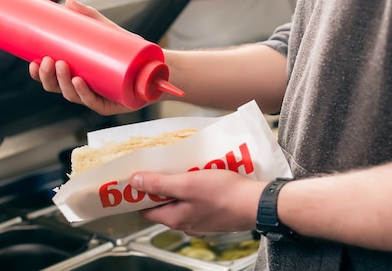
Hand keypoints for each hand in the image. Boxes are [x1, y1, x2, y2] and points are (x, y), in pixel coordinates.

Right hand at [28, 0, 135, 115]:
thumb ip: (89, 17)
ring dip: (63, 83)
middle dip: (49, 77)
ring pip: (72, 95)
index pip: (52, 80)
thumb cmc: (128, 52)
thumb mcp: (107, 32)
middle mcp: (84, 89)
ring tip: (63, 66)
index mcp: (77, 76)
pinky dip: (84, 92)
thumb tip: (69, 0)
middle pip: (58, 89)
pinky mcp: (111, 105)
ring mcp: (97, 98)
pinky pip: (94, 102)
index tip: (32, 62)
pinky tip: (78, 81)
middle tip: (48, 61)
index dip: (39, 75)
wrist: (154, 66)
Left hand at [129, 169, 266, 235]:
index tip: (138, 178)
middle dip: (163, 185)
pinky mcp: (215, 214)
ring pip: (183, 201)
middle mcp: (187, 224)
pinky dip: (197, 188)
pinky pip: (199, 201)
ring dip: (182, 185)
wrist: (256, 203)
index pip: (146, 210)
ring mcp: (202, 221)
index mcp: (176, 219)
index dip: (140, 194)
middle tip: (165, 167)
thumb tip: (135, 182)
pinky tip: (204, 176)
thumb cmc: (224, 194)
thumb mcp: (186, 184)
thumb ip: (159, 184)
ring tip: (186, 168)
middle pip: (165, 204)